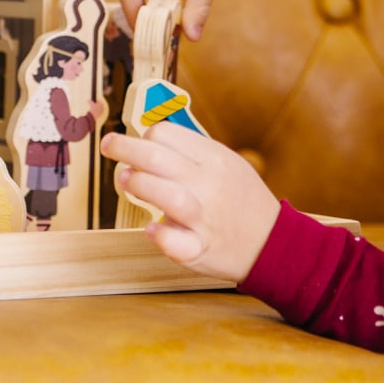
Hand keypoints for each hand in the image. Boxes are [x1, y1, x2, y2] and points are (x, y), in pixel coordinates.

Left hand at [101, 124, 278, 281]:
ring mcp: (205, 218)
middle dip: (125, 149)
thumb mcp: (226, 162)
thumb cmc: (240, 199)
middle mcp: (209, 185)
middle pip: (157, 158)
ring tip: (126, 181)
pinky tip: (150, 227)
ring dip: (139, 185)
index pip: (167, 134)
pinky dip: (161, 235)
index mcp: (214, 158)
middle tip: (109, 147)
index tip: (138, 143)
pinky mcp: (201, 249)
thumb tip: (149, 133)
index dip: (145, 135)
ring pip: (166, 195)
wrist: (274, 243)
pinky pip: (177, 243)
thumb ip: (191, 149)